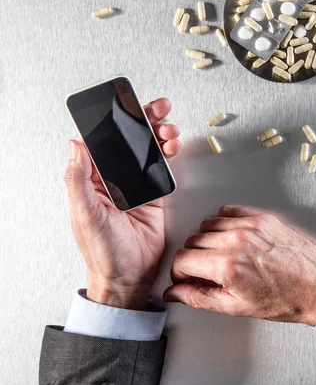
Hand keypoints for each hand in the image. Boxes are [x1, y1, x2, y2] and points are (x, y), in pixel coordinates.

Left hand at [64, 98, 180, 309]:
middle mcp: (113, 180)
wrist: (130, 277)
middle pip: (129, 142)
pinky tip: (173, 147)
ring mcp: (135, 186)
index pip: (102, 142)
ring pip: (147, 152)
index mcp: (91, 180)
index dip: (115, 122)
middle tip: (158, 109)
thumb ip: (78, 180)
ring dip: (159, 136)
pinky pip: (162, 168)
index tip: (127, 107)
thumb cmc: (103, 252)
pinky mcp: (154, 195)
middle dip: (144, 122)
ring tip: (169, 129)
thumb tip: (74, 146)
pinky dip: (169, 155)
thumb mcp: (86, 215)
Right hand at [163, 205, 315, 325]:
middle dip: (193, 258)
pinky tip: (231, 240)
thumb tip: (175, 293)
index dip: (179, 273)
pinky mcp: (262, 217)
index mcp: (228, 266)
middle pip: (192, 241)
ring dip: (207, 240)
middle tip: (205, 272)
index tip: (185, 278)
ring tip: (220, 257)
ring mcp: (251, 226)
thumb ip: (199, 297)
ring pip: (207, 224)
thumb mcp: (236, 307)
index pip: (182, 259)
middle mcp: (237, 241)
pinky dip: (223, 224)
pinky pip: (228, 211)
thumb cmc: (285, 299)